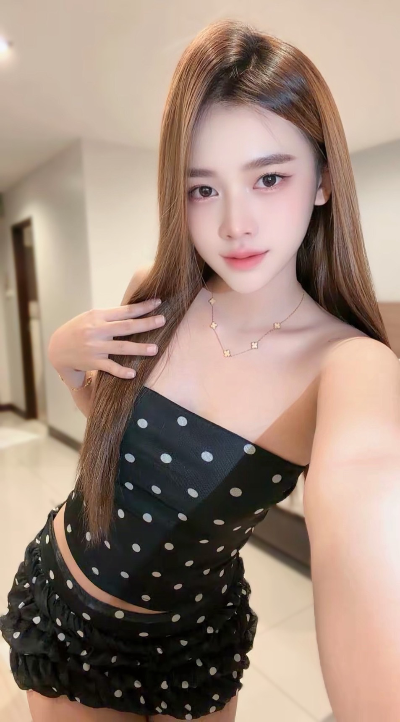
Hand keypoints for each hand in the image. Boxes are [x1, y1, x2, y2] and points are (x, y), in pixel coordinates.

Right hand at [48, 299, 164, 378]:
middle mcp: (97, 330)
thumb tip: (136, 311)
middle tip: (162, 321)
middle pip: (126, 327)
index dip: (142, 307)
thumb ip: (110, 316)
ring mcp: (95, 347)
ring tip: (155, 349)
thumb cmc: (78, 330)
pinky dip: (121, 371)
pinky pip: (110, 367)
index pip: (124, 311)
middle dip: (146, 324)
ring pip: (121, 348)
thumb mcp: (91, 318)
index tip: (158, 303)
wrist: (57, 349)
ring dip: (139, 348)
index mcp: (98, 316)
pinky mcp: (93, 362)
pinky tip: (133, 373)